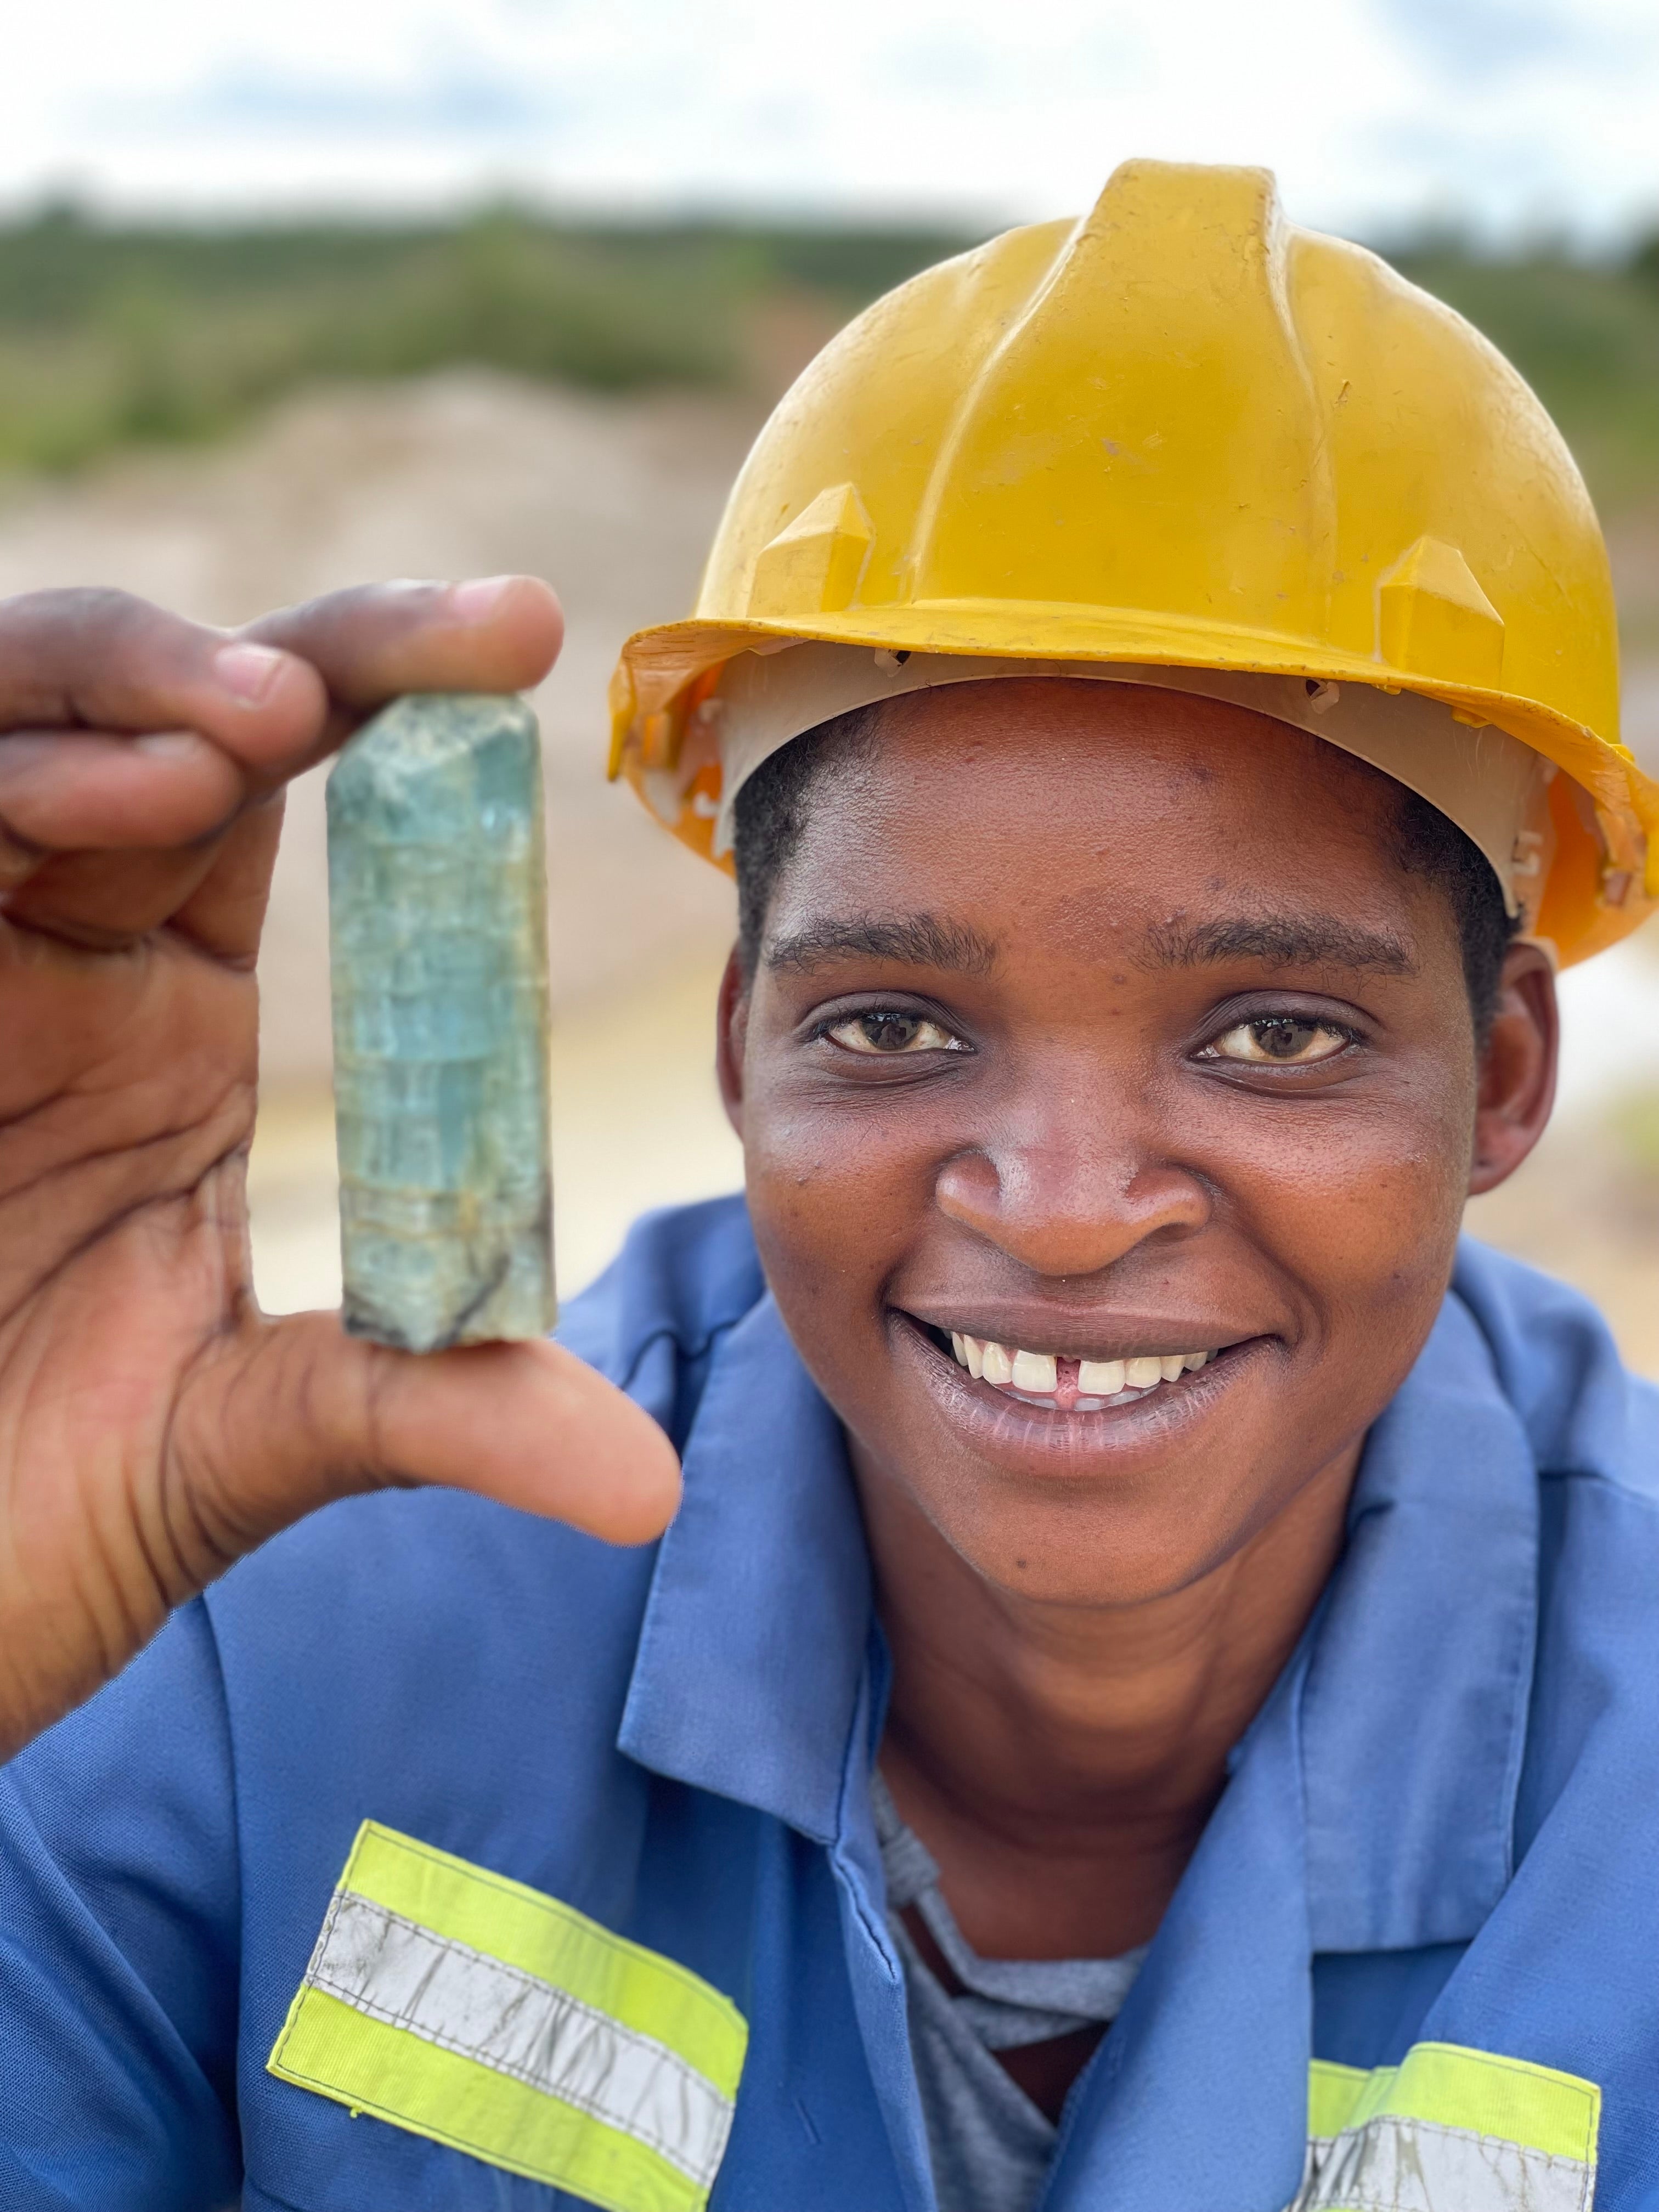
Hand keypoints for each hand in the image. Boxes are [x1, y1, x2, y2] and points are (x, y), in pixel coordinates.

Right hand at [0, 580, 680, 1759]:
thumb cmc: (34, 1519)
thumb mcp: (260, 1442)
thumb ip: (435, 1411)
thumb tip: (649, 1478)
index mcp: (160, 1012)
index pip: (279, 785)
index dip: (389, 689)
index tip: (525, 637)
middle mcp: (53, 952)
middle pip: (164, 706)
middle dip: (311, 650)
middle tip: (476, 639)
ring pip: (16, 716)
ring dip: (142, 683)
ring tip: (273, 722)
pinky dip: (17, 774)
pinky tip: (139, 794)